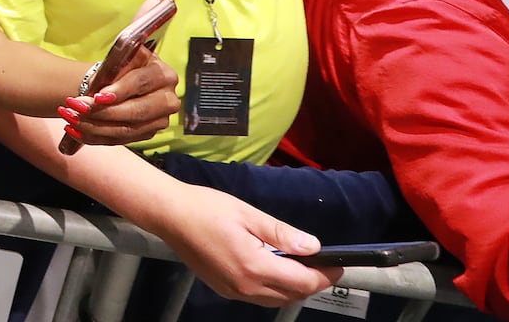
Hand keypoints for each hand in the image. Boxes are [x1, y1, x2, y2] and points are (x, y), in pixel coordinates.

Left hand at [57, 44, 177, 145]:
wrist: (120, 80)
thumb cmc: (119, 67)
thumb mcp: (119, 60)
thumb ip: (114, 68)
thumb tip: (99, 86)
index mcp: (163, 74)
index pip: (141, 82)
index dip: (119, 90)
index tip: (96, 96)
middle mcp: (168, 100)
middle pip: (137, 111)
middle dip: (103, 112)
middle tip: (76, 108)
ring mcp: (160, 120)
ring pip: (126, 130)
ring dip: (94, 126)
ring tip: (70, 119)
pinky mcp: (147, 134)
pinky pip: (119, 140)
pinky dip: (94, 137)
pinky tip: (74, 131)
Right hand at [150, 186, 340, 306]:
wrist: (170, 215)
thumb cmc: (207, 208)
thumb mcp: (248, 214)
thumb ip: (282, 233)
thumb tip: (313, 247)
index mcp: (254, 266)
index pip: (302, 281)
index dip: (324, 275)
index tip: (338, 264)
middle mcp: (245, 286)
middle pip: (291, 295)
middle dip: (312, 283)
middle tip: (324, 265)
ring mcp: (233, 291)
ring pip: (275, 299)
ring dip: (293, 288)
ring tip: (302, 266)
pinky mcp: (224, 289)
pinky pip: (258, 296)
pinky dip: (274, 287)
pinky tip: (274, 268)